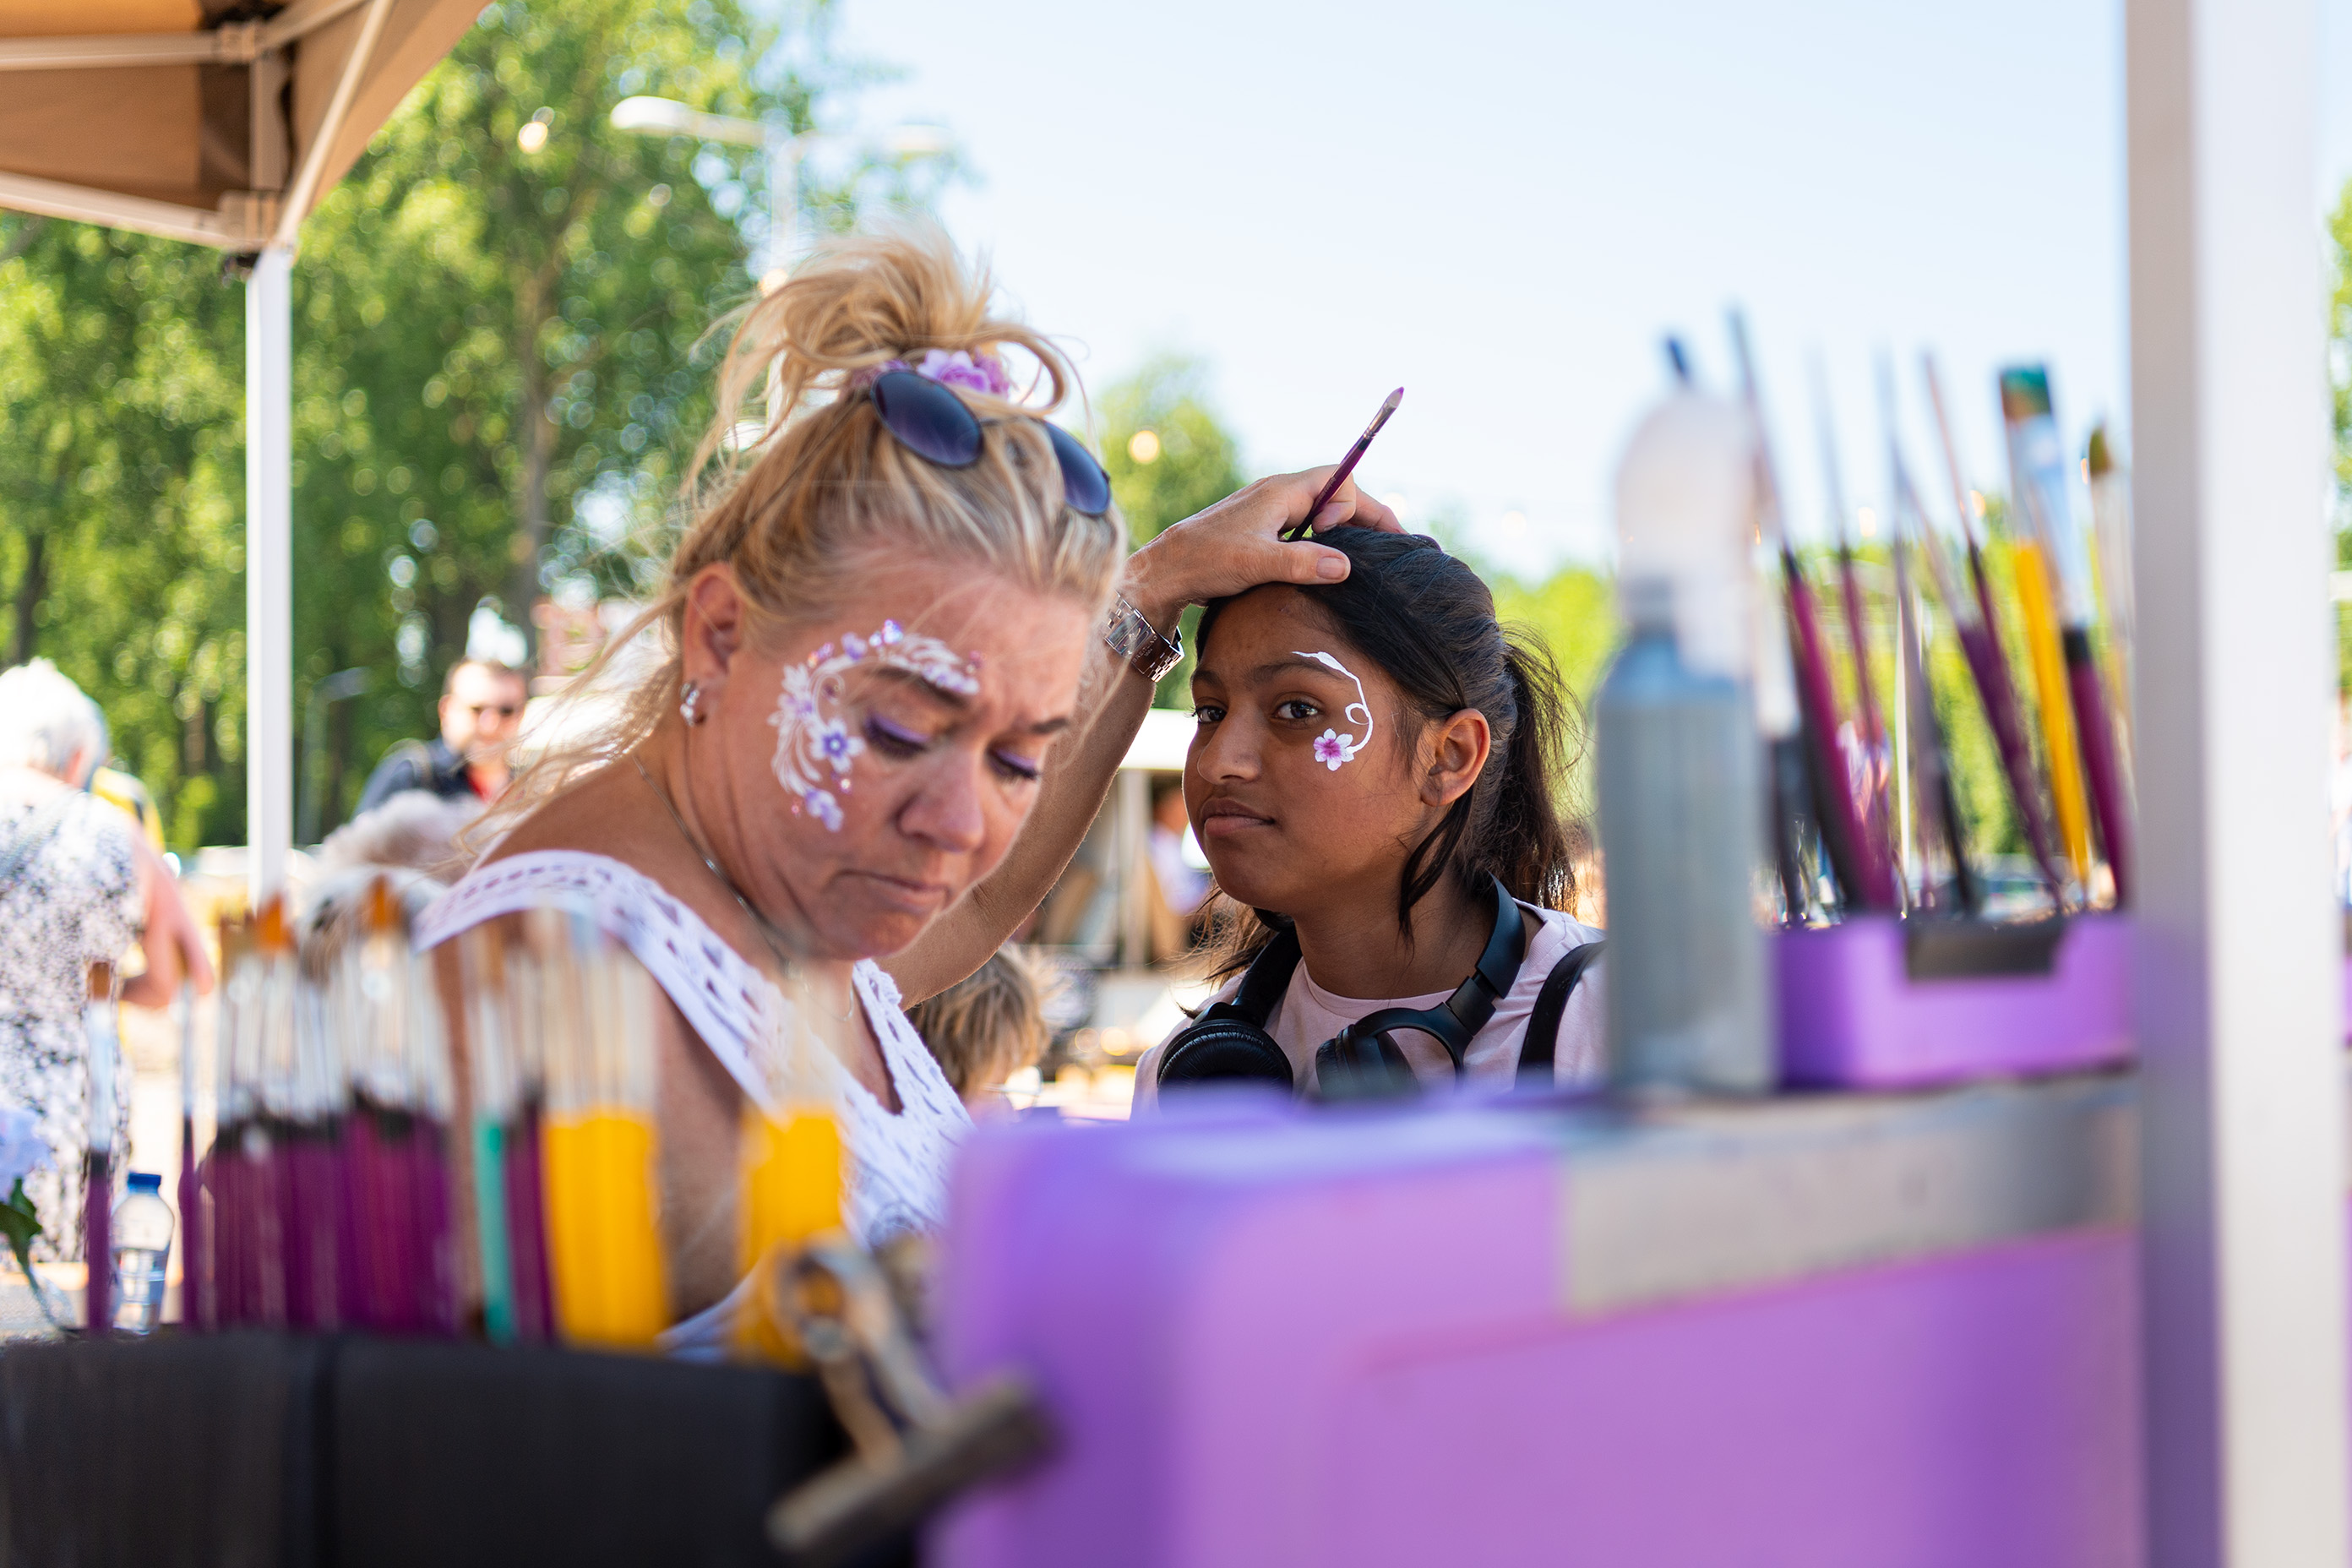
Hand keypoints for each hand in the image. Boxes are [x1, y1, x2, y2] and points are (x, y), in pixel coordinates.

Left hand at [1121, 467, 1403, 628]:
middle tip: (1382, 550)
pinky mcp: (1259, 529)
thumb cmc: (1207, 561)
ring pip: (1319, 511)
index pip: (1340, 480)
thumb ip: (1302, 562)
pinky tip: (1320, 567)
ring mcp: (1268, 511)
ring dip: (1340, 531)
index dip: (1357, 506)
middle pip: (1335, 493)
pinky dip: (1320, 541)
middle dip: (1361, 517)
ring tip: (1354, 561)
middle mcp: (1278, 494)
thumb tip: (1345, 566)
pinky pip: (1302, 526)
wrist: (1166, 570)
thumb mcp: (1258, 563)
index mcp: (1282, 491)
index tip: (1354, 542)